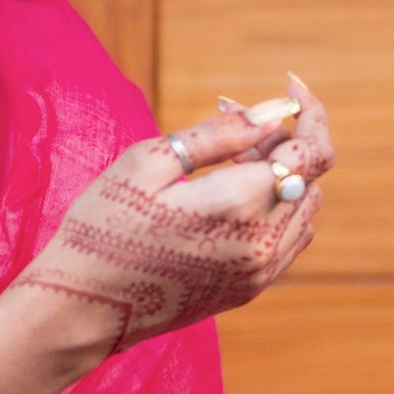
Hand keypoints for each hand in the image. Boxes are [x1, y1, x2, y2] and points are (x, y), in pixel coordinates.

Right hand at [16, 80, 334, 361]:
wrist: (82, 308)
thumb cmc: (102, 227)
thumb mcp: (149, 163)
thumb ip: (217, 135)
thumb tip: (272, 113)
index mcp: (238, 205)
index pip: (311, 151)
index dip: (308, 111)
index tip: (291, 85)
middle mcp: (262, 243)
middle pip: (307, 176)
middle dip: (279, 139)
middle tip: (229, 121)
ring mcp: (259, 273)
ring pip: (304, 208)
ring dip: (281, 175)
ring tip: (227, 161)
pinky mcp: (249, 290)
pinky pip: (289, 239)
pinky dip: (277, 209)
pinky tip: (233, 198)